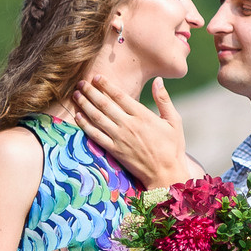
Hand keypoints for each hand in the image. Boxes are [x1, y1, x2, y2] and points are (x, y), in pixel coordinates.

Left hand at [75, 76, 194, 187]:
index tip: (97, 77)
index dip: (106, 85)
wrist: (166, 173)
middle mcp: (128, 125)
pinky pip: (95, 135)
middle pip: (104, 104)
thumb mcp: (174, 120)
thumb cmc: (172, 147)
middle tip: (81, 83)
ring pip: (97, 118)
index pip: (119, 96)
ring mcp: (119, 138)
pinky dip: (85, 125)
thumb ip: (164, 99)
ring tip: (76, 95)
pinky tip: (78, 116)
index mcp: (142, 115)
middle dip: (91, 92)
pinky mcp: (114, 150)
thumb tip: (157, 80)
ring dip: (85, 105)